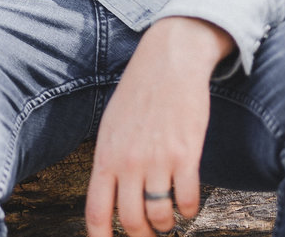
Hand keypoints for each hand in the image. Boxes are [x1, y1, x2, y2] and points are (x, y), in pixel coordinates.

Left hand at [84, 17, 233, 236]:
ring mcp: (157, 160)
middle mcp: (128, 162)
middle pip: (130, 221)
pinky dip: (189, 210)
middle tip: (149, 236)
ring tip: (169, 219)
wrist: (167, 64)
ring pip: (160, 216)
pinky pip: (188, 200)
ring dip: (166, 225)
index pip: (95, 209)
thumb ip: (109, 160)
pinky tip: (187, 205)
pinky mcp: (185, 155)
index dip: (100, 236)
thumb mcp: (111, 126)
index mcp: (105, 156)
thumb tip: (108, 194)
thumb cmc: (137, 95)